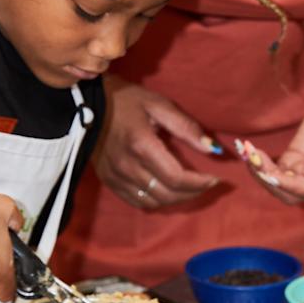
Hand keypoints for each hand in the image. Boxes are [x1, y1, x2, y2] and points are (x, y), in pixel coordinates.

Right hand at [95, 76, 220, 209]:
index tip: (216, 179)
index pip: (177, 178)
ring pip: (154, 202)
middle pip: (167, 194)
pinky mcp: (109, 181)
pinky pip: (137, 201)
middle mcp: (128, 166)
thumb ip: (187, 128)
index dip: (200, 183)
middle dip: (193, 193)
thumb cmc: (127, 101)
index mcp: (142, 145)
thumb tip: (214, 150)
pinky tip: (167, 190)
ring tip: (190, 188)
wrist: (87, 103)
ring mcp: (116, 176)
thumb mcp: (160, 105)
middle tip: (207, 183)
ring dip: (176, 199)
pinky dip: (157, 201)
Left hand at [236, 86, 303, 204]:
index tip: (270, 174)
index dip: (290, 186)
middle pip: (291, 194)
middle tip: (252, 158)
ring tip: (246, 150)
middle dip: (269, 181)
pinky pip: (274, 170)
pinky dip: (259, 163)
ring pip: (279, 184)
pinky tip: (247, 148)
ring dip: (260, 172)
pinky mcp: (296, 159)